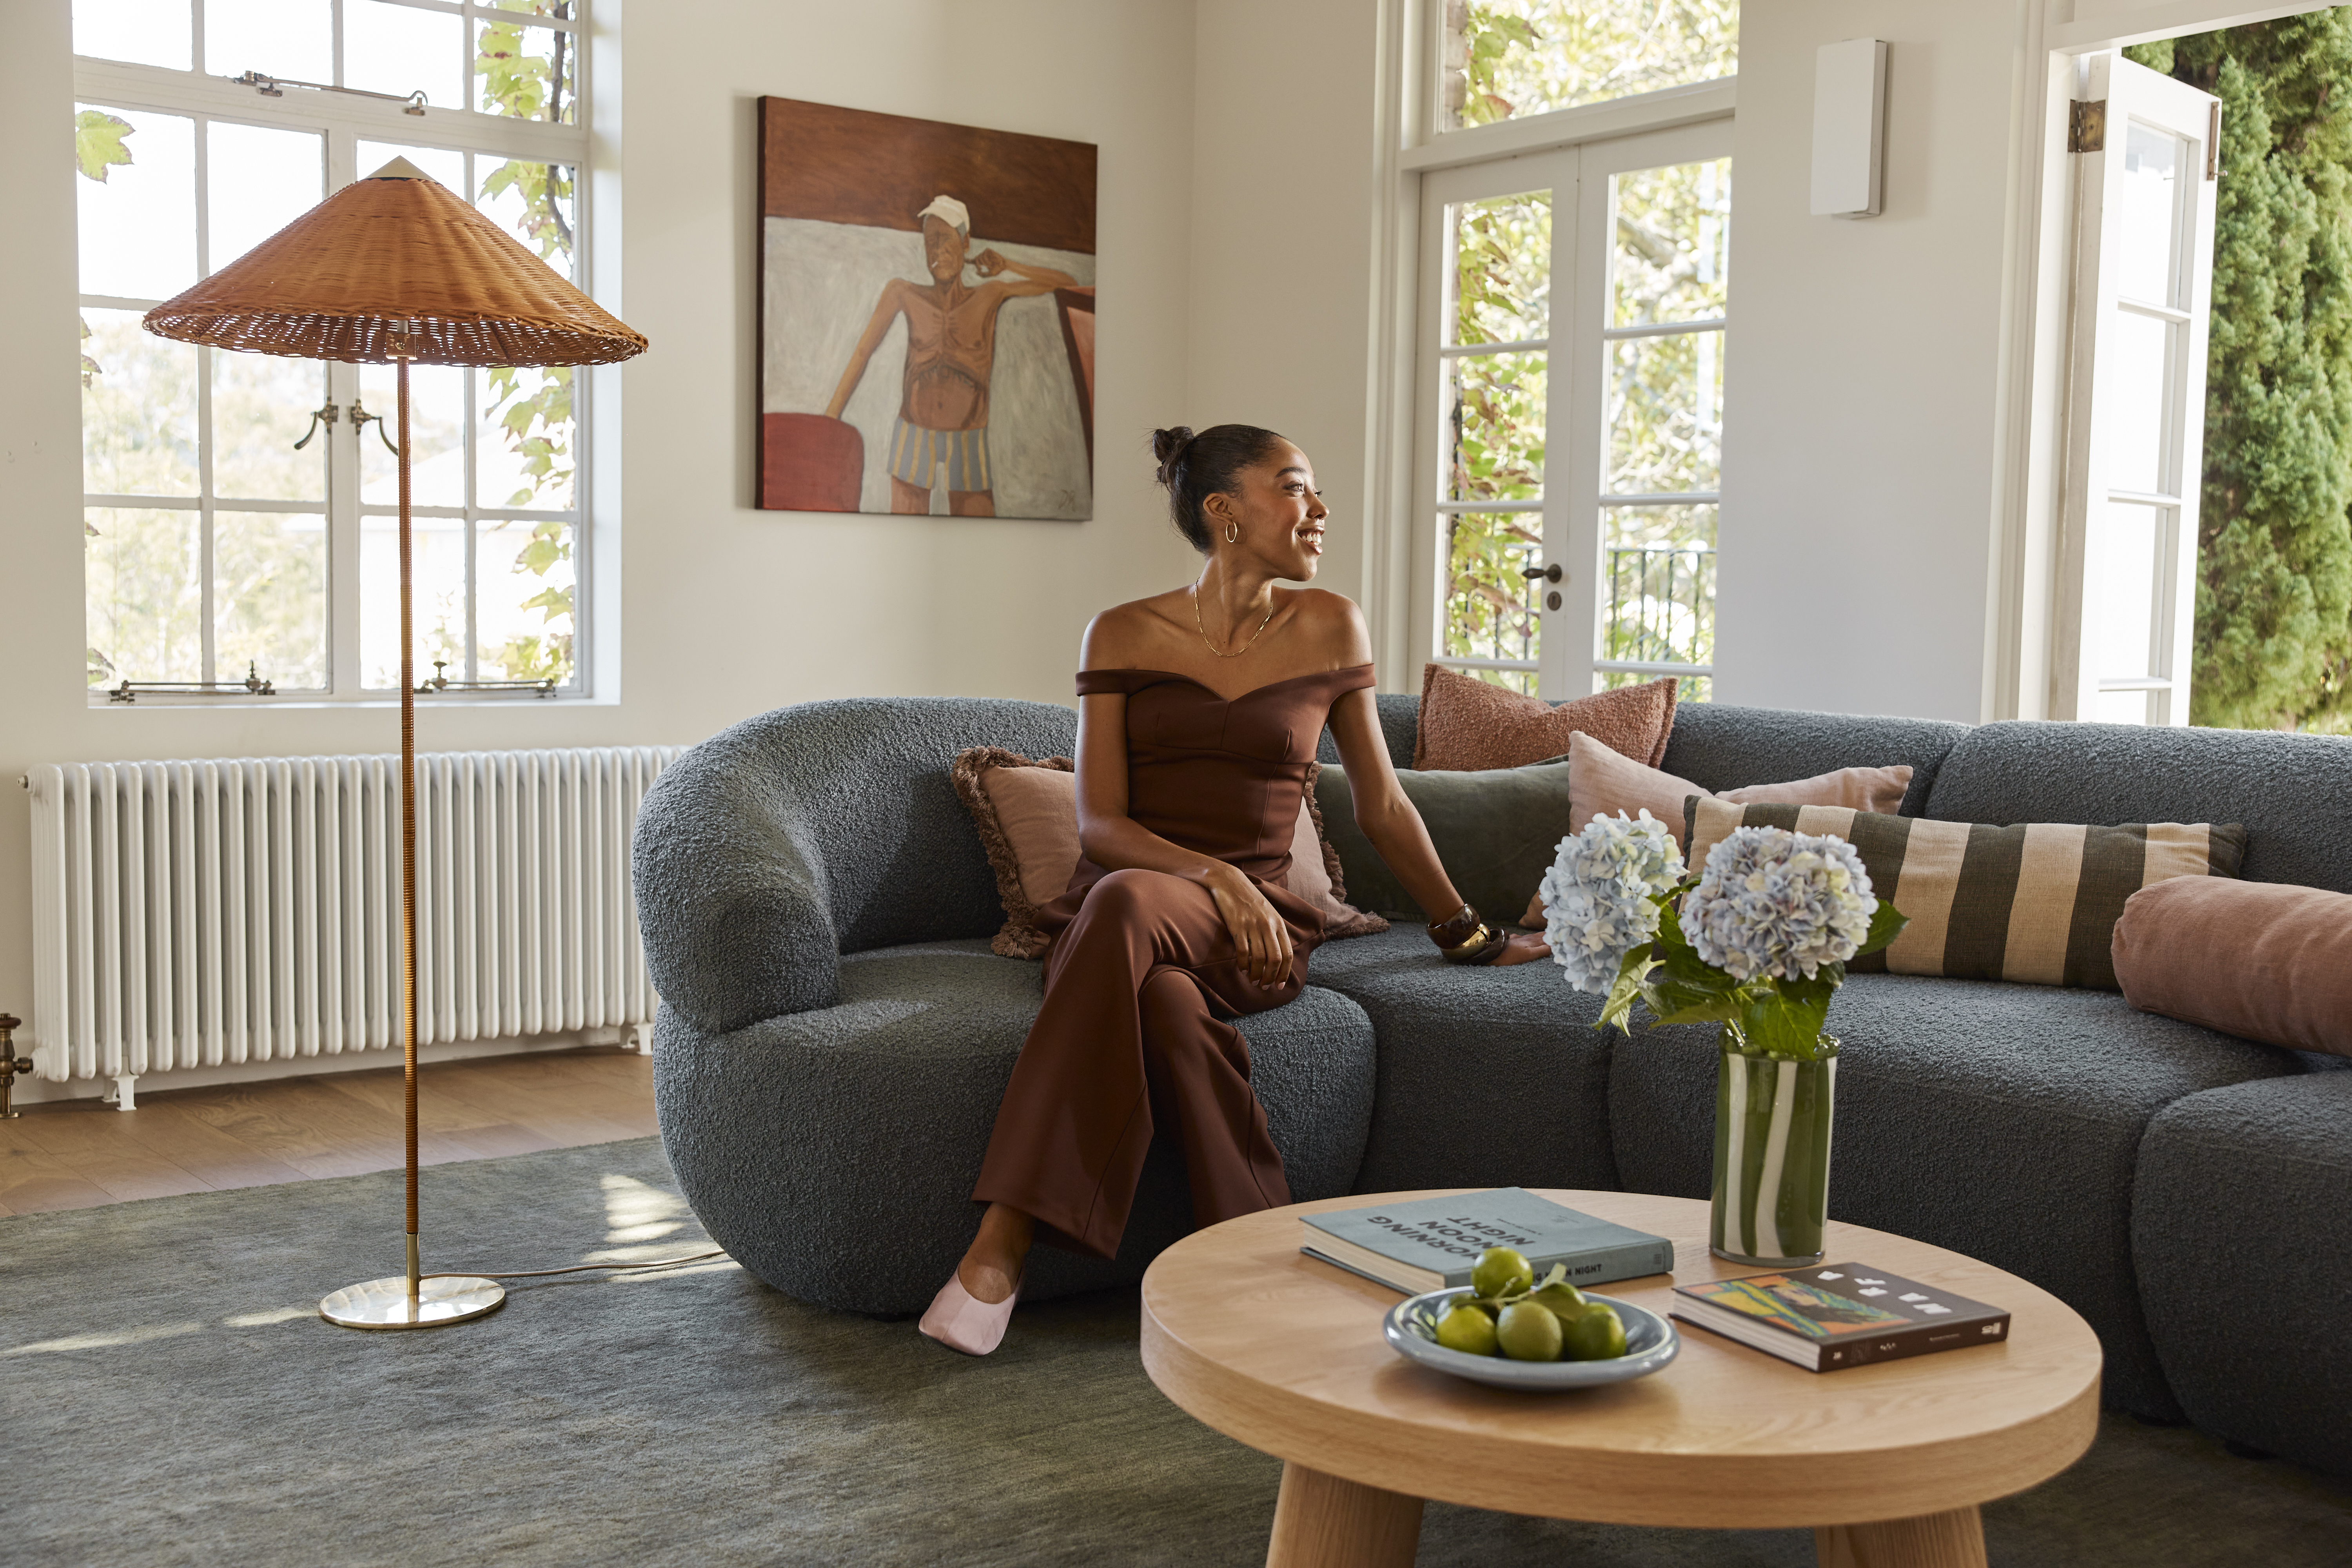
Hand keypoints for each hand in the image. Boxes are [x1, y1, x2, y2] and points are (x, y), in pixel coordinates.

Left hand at [970, 248, 1006, 277]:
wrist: (1004, 265)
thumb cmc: (997, 269)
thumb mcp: (989, 274)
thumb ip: (982, 275)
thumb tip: (976, 272)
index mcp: (982, 262)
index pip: (974, 260)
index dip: (968, 260)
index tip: (963, 260)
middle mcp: (983, 257)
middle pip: (975, 259)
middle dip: (977, 265)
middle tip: (980, 269)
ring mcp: (985, 253)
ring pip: (979, 257)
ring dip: (984, 263)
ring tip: (990, 265)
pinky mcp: (987, 250)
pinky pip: (983, 255)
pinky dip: (987, 260)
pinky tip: (991, 261)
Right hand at [1207, 866, 1295, 988]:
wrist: (1229, 881)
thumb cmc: (1249, 899)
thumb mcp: (1268, 913)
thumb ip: (1274, 931)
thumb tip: (1277, 956)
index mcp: (1278, 923)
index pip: (1287, 954)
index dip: (1284, 973)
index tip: (1279, 985)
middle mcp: (1268, 925)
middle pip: (1275, 959)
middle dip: (1270, 977)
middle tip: (1264, 986)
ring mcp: (1252, 925)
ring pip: (1259, 958)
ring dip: (1256, 974)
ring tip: (1252, 980)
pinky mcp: (1237, 925)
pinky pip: (1243, 951)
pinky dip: (1243, 964)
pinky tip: (1241, 969)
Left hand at [1489, 932, 1552, 966]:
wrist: (1489, 953)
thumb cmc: (1508, 955)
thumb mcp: (1528, 955)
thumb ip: (1542, 950)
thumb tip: (1556, 946)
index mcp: (1531, 941)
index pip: (1546, 936)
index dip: (1554, 934)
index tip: (1562, 931)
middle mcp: (1524, 938)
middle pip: (1539, 935)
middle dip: (1548, 934)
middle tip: (1556, 931)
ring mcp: (1516, 939)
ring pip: (1531, 936)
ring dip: (1538, 936)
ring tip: (1545, 935)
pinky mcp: (1509, 942)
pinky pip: (1522, 939)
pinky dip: (1528, 939)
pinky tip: (1524, 939)